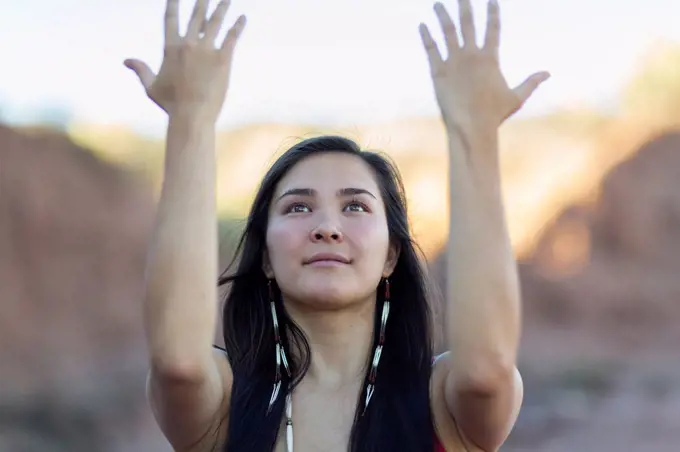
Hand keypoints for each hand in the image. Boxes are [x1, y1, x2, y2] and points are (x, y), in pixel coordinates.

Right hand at [124, 0, 245, 120]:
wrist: (192, 115)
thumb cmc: (171, 104)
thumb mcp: (151, 86)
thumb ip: (140, 69)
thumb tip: (125, 60)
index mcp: (171, 48)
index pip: (170, 19)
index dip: (173, 3)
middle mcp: (188, 45)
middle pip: (196, 16)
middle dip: (202, 2)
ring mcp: (206, 50)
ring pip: (215, 23)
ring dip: (222, 8)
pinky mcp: (223, 59)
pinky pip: (231, 38)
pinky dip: (237, 26)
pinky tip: (243, 18)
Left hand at [419, 0, 548, 129]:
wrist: (472, 126)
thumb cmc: (494, 115)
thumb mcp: (516, 97)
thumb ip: (531, 82)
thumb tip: (548, 73)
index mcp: (490, 58)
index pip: (493, 28)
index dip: (492, 12)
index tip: (491, 0)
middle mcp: (471, 55)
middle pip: (467, 23)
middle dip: (464, 5)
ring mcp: (453, 62)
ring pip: (447, 31)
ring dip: (442, 15)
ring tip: (437, 4)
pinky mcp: (438, 72)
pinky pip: (431, 49)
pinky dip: (426, 36)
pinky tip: (422, 25)